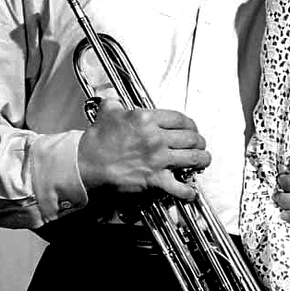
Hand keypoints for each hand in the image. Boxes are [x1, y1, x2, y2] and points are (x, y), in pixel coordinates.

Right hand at [77, 99, 209, 200]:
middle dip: (199, 141)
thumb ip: (115, 104)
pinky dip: (187, 190)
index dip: (190, 124)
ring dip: (202, 159)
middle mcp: (156, 138)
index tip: (191, 128)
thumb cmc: (95, 142)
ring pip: (192, 158)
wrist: (85, 165)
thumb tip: (113, 99)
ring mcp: (157, 159)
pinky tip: (191, 191)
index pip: (180, 119)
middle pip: (190, 138)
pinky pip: (178, 186)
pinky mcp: (154, 179)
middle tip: (200, 144)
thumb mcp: (106, 113)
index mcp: (147, 119)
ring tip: (203, 160)